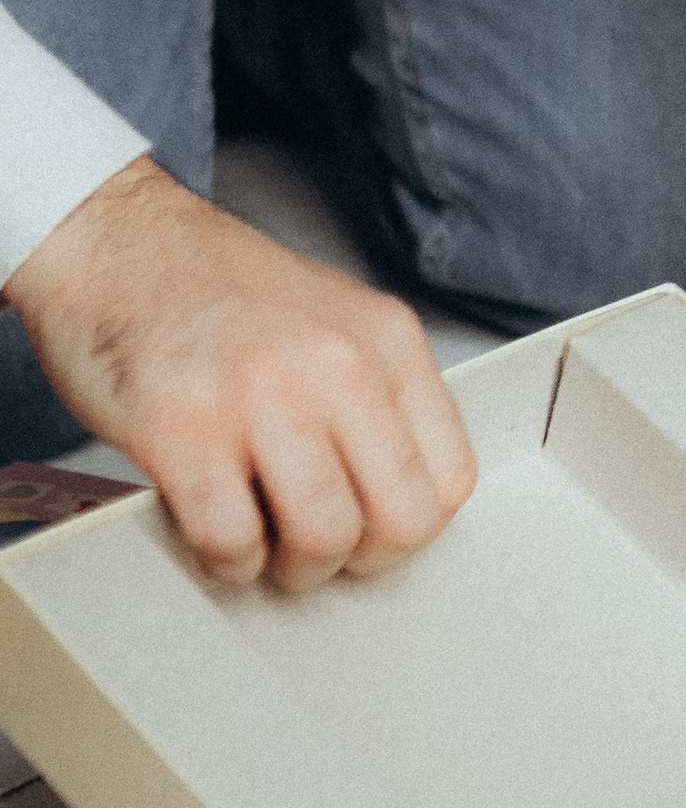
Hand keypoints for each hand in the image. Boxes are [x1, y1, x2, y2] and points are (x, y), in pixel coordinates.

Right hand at [4, 158, 478, 585]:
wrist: (111, 239)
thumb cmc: (214, 289)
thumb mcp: (332, 321)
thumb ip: (373, 399)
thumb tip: (387, 501)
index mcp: (386, 340)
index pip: (451, 479)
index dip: (407, 528)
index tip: (367, 530)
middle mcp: (338, 364)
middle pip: (401, 520)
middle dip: (356, 560)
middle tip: (313, 549)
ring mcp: (262, 396)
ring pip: (323, 538)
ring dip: (289, 567)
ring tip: (259, 542)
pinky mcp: (183, 430)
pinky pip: (233, 541)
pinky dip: (226, 561)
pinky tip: (210, 532)